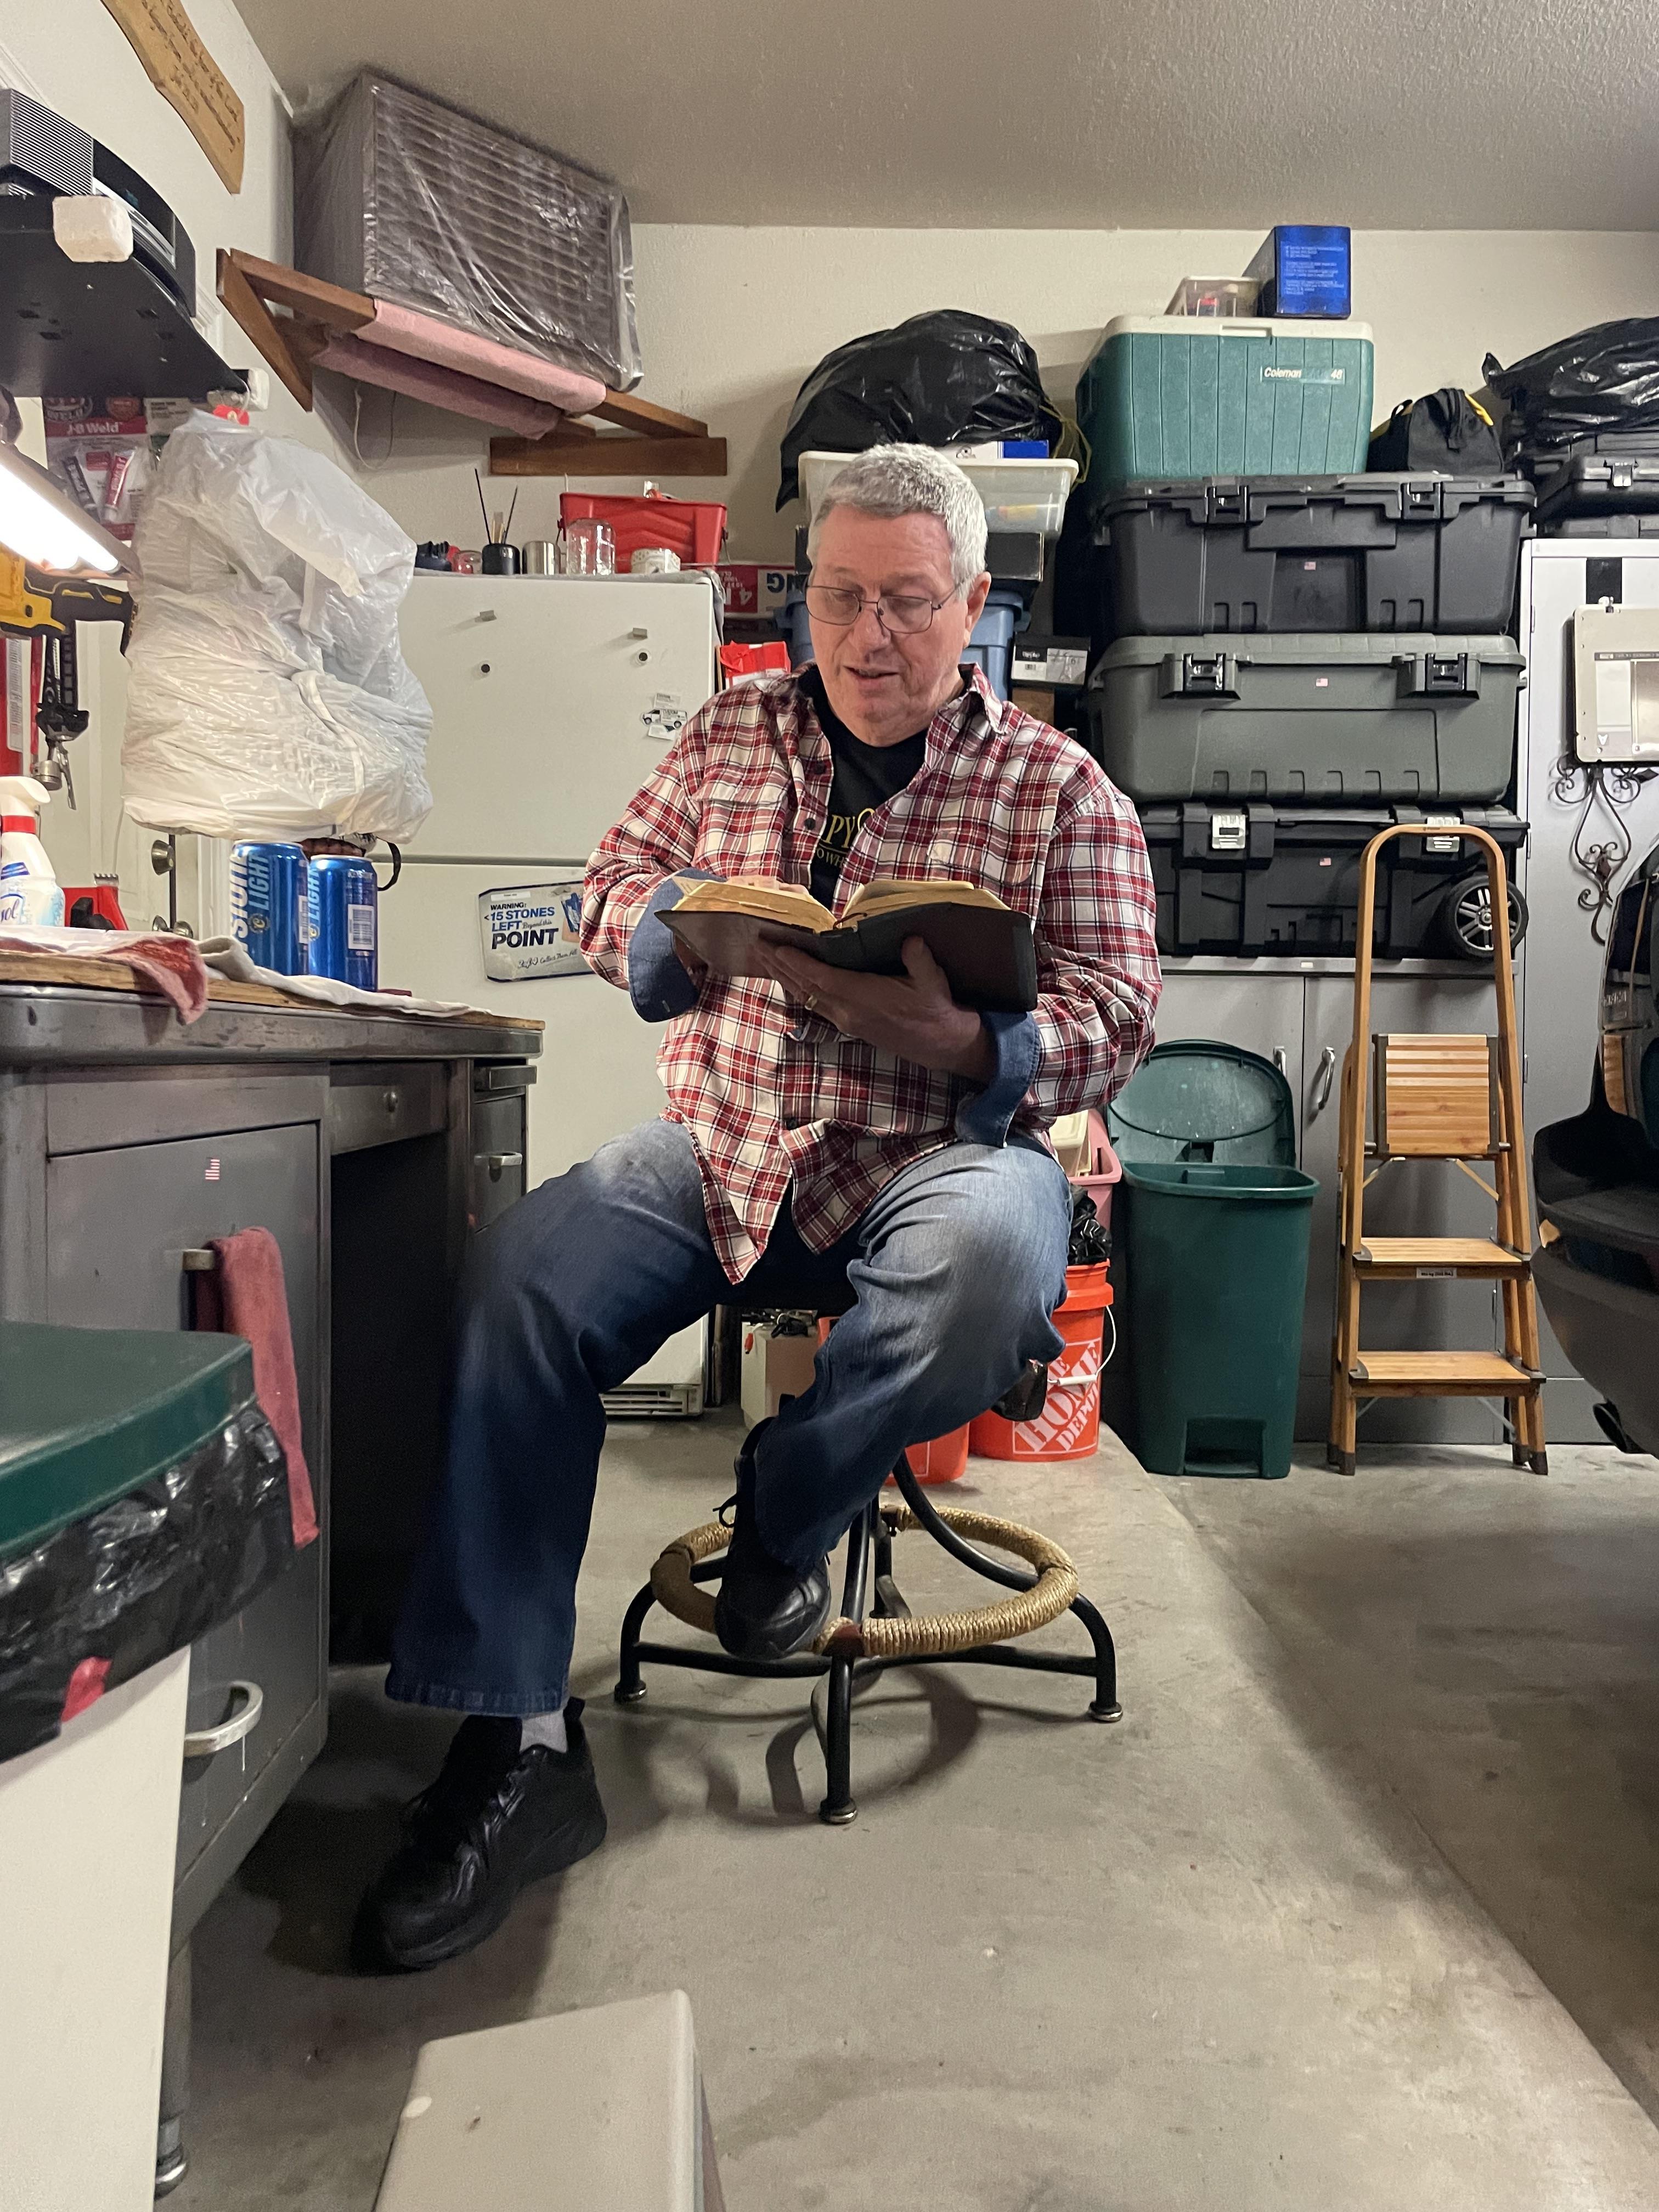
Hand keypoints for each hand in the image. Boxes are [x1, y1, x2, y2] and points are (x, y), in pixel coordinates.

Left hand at [765, 936, 994, 1082]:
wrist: (943, 1045)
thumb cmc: (937, 1010)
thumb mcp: (934, 982)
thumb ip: (920, 960)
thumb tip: (910, 940)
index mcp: (865, 1000)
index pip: (823, 979)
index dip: (798, 964)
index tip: (777, 948)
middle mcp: (849, 1012)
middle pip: (805, 987)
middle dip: (779, 965)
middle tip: (757, 944)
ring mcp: (846, 1020)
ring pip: (806, 996)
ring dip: (784, 976)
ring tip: (764, 956)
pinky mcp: (849, 1024)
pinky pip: (814, 1004)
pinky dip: (798, 988)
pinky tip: (789, 978)